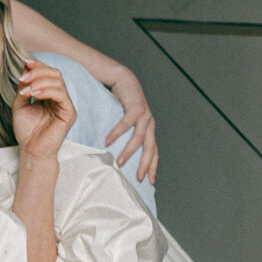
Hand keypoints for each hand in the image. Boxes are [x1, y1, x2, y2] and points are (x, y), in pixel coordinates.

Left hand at [12, 57, 76, 161]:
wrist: (31, 150)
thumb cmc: (26, 130)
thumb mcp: (20, 103)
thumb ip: (24, 86)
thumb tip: (25, 67)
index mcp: (49, 94)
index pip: (48, 73)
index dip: (38, 66)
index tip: (24, 65)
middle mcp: (59, 97)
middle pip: (55, 73)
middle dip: (38, 72)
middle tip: (23, 79)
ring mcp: (65, 104)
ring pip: (58, 81)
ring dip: (40, 81)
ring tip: (26, 90)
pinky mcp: (69, 113)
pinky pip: (61, 95)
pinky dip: (47, 90)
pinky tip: (35, 94)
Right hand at [102, 68, 157, 185]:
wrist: (122, 78)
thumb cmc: (121, 102)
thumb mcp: (126, 122)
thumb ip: (126, 136)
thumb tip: (117, 154)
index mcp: (149, 129)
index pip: (154, 151)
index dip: (153, 166)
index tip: (150, 182)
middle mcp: (149, 123)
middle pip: (150, 148)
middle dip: (145, 164)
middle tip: (139, 178)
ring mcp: (144, 115)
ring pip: (139, 138)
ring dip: (129, 152)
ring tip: (120, 163)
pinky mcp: (134, 106)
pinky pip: (126, 123)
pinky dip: (117, 133)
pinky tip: (108, 141)